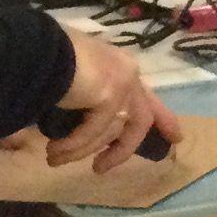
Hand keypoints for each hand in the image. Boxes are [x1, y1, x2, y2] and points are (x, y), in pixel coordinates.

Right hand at [47, 32, 177, 173]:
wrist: (40, 47)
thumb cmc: (50, 57)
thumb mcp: (75, 74)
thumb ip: (87, 93)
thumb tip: (80, 119)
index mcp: (122, 65)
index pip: (148, 98)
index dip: (164, 119)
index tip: (176, 138)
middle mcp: (128, 73)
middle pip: (140, 122)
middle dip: (122, 151)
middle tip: (99, 169)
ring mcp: (123, 84)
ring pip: (109, 132)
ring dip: (79, 150)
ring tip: (54, 158)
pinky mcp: (110, 97)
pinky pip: (92, 133)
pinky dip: (72, 145)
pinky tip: (55, 151)